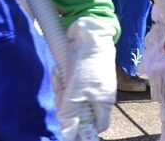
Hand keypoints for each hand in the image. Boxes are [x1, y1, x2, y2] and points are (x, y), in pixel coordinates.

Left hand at [58, 18, 117, 138]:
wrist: (88, 34)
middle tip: (62, 94)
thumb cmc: (87, 65)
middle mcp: (99, 95)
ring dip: (62, 89)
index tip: (69, 125)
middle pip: (80, 112)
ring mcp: (89, 83)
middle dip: (67, 104)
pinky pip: (68, 84)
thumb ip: (70, 116)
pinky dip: (62, 79)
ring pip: (71, 97)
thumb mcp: (75, 94)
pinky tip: (60, 70)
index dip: (84, 128)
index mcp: (104, 102)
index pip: (98, 125)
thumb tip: (68, 136)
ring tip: (61, 76)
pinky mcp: (80, 73)